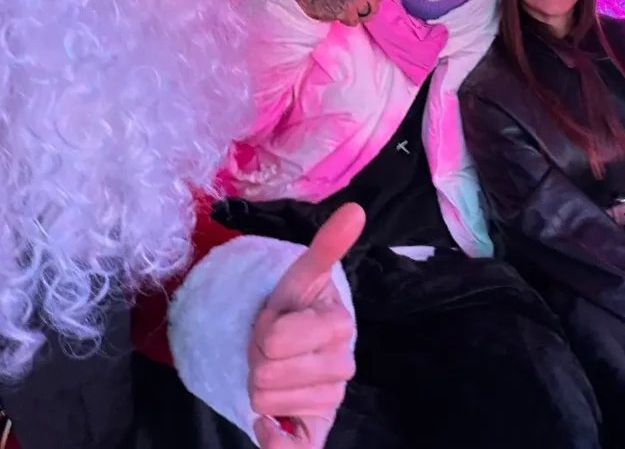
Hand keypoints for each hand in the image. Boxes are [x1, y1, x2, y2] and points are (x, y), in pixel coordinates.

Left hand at [250, 203, 365, 448]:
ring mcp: (331, 401)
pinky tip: (269, 424)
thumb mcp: (302, 275)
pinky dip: (271, 439)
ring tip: (275, 370)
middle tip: (270, 348)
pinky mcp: (316, 434)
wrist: (290, 349)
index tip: (276, 320)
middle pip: (266, 373)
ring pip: (264, 403)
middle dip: (258, 358)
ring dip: (259, 386)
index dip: (264, 328)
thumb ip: (327, 244)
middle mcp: (343, 365)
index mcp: (340, 324)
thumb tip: (356, 209)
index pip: (276, 336)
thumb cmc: (293, 310)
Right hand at [293, 0, 383, 25]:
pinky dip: (347, 21)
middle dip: (364, 11)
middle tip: (350, 6)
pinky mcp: (346, 10)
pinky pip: (355, 22)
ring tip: (345, 9)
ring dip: (356, 16)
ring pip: (366, 15)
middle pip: (374, 7)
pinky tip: (339, 13)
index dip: (369, 0)